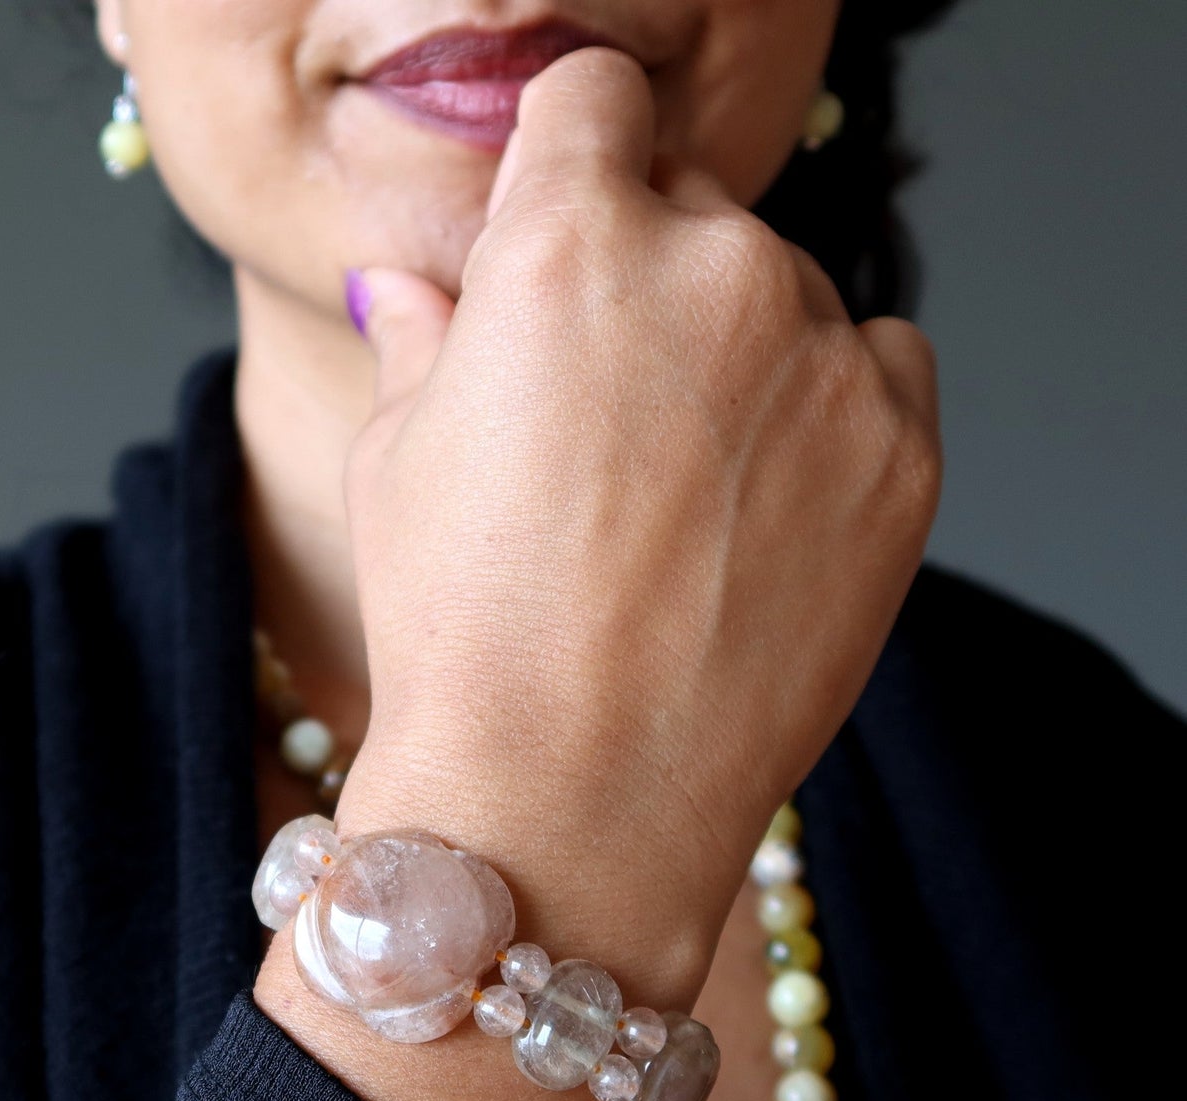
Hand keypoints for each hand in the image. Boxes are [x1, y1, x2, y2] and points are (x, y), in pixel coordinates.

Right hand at [333, 46, 940, 1009]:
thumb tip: (414, 288)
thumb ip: (425, 340)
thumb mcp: (395, 468)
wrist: (569, 800)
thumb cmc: (459, 636)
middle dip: (648, 271)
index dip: (572, 157)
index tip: (571, 216)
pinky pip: (880, 366)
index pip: (591, 100)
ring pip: (788, 290)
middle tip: (612, 407)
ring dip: (740, 347)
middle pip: (692, 202)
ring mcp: (822, 360)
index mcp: (564, 243)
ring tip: (684, 488)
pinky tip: (766, 502)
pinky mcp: (904, 452)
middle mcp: (710, 268)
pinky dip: (832, 404)